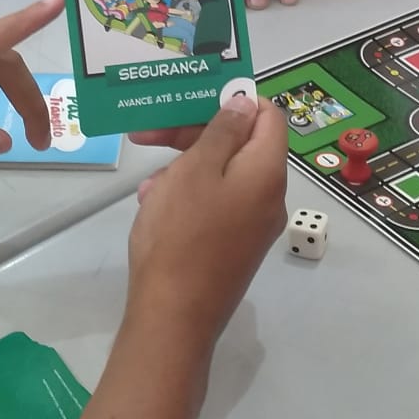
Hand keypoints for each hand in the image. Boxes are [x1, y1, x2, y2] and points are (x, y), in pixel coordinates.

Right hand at [125, 95, 288, 344]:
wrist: (173, 317)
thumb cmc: (181, 235)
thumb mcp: (195, 170)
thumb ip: (223, 132)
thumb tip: (247, 104)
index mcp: (267, 171)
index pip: (268, 116)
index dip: (234, 101)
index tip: (191, 101)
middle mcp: (270, 196)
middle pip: (241, 145)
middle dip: (194, 134)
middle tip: (147, 134)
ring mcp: (254, 225)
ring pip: (223, 175)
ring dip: (185, 168)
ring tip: (148, 186)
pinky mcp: (235, 247)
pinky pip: (217, 205)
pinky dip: (189, 196)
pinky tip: (155, 206)